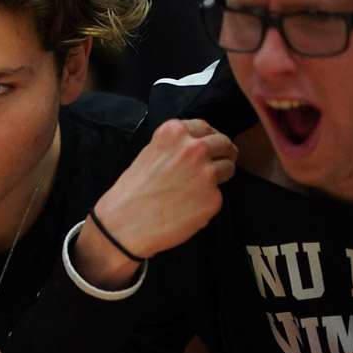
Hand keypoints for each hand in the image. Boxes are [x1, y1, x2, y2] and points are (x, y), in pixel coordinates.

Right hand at [90, 118, 236, 258]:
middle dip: (223, 153)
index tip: (209, 145)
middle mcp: (194, 149)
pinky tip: (188, 207)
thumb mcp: (148, 154)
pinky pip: (218, 195)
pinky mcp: (214, 199)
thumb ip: (174, 147)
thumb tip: (197, 150)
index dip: (208, 137)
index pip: (205, 127)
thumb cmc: (130, 192)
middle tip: (216, 163)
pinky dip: (207, 201)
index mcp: (174, 134)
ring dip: (219, 176)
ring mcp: (207, 174)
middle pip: (224, 143)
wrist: (124, 225)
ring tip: (197, 188)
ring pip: (229, 168)